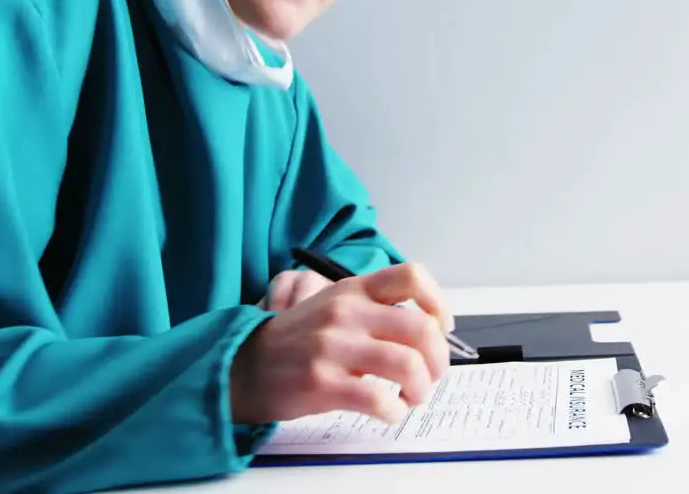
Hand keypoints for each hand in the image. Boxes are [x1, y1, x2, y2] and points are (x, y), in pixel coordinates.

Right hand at [230, 262, 453, 425]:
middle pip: (421, 329)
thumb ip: (377, 309)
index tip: (443, 327)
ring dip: (421, 388)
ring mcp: (333, 347)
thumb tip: (430, 330)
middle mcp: (346, 312)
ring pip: (407, 364)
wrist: (245, 366)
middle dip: (439, 360)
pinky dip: (394, 410)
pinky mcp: (323, 383)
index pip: (412, 277)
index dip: (438, 303)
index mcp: (353, 289)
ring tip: (413, 396)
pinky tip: (389, 411)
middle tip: (433, 375)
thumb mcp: (334, 306)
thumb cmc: (298, 340)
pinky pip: (379, 398)